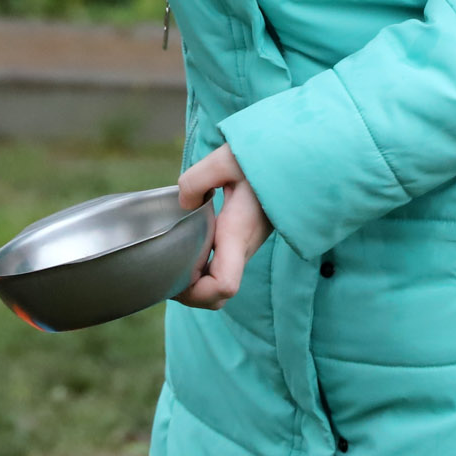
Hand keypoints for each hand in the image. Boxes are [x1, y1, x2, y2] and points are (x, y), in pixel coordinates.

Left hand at [176, 143, 273, 308]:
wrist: (291, 159)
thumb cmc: (260, 158)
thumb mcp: (225, 160)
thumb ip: (196, 181)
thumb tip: (184, 204)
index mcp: (237, 234)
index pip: (224, 286)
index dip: (198, 292)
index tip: (175, 273)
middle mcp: (242, 247)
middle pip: (219, 296)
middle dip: (190, 295)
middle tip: (164, 272)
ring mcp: (244, 246)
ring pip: (220, 286)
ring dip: (195, 283)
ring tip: (169, 259)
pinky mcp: (242, 239)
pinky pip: (221, 267)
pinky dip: (201, 268)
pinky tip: (184, 244)